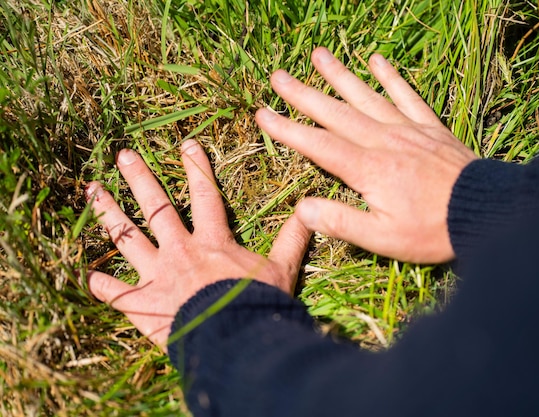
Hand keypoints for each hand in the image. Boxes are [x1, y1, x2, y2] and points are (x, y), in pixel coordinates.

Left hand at [85, 140, 310, 349]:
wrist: (233, 341)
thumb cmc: (257, 305)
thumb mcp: (281, 269)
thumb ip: (293, 238)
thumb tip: (311, 209)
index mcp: (212, 240)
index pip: (203, 195)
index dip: (196, 168)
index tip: (185, 144)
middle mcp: (179, 250)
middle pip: (156, 208)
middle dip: (140, 178)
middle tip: (123, 155)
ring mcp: (157, 275)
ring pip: (127, 238)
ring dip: (109, 214)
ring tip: (92, 191)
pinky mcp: (143, 304)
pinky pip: (116, 292)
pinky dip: (102, 285)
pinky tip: (89, 275)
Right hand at [255, 47, 476, 263]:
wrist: (484, 212)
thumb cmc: (432, 231)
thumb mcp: (383, 239)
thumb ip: (341, 222)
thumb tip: (302, 209)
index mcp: (367, 169)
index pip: (318, 145)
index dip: (287, 129)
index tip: (263, 113)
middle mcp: (383, 141)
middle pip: (336, 113)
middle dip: (304, 95)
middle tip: (278, 76)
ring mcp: (407, 129)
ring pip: (367, 96)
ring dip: (341, 76)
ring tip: (319, 54)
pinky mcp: (430, 127)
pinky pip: (407, 95)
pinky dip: (391, 77)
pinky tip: (376, 60)